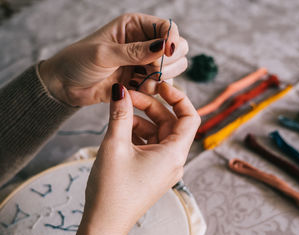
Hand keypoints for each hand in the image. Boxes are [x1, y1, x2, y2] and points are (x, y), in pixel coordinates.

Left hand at [39, 13, 187, 105]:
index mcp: (134, 26)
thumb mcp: (104, 54)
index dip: (172, 40)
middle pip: (178, 47)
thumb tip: (164, 46)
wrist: (65, 86)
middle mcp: (144, 42)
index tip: (167, 53)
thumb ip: (135, 51)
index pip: (167, 28)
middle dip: (168, 61)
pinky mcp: (143, 80)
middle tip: (149, 70)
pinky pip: (161, 85)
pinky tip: (135, 89)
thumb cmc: (78, 62)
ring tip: (140, 81)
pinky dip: (153, 89)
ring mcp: (145, 62)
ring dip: (161, 76)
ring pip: (173, 68)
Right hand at [75, 82, 199, 234]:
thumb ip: (120, 114)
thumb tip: (120, 90)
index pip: (190, 117)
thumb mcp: (115, 146)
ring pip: (159, 132)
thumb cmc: (112, 190)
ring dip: (141, 119)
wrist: (104, 224)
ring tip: (119, 112)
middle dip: (151, 106)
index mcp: (174, 154)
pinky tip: (121, 127)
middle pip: (171, 122)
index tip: (158, 85)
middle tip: (127, 95)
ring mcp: (164, 167)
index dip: (178, 97)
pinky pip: (151, 144)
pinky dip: (138, 133)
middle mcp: (174, 160)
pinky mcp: (152, 171)